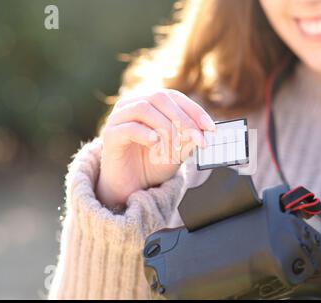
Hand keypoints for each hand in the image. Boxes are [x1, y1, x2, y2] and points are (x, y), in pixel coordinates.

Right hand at [96, 89, 214, 208]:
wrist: (130, 188)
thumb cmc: (153, 165)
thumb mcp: (178, 151)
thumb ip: (188, 139)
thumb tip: (202, 130)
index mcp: (150, 104)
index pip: (174, 96)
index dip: (194, 109)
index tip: (210, 128)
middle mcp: (132, 105)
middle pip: (159, 98)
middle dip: (183, 119)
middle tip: (198, 140)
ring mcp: (118, 118)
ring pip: (144, 109)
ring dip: (166, 127)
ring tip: (176, 147)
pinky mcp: (110, 135)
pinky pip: (129, 127)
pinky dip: (146, 134)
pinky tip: (156, 144)